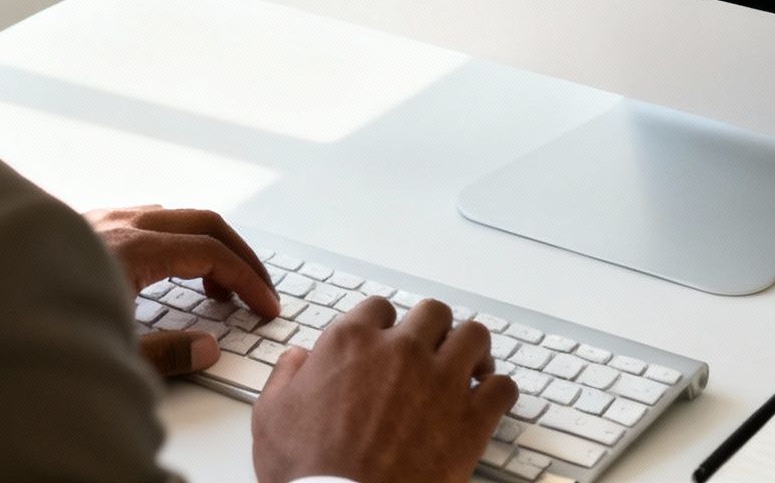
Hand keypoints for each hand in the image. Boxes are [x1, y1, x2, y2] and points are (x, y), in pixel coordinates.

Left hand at [86, 205, 281, 377]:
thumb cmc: (43, 329)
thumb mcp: (110, 350)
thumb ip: (164, 354)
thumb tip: (208, 349)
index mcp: (132, 248)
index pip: (211, 253)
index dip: (246, 280)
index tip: (265, 307)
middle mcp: (121, 224)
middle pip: (203, 223)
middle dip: (240, 257)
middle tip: (259, 292)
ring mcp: (104, 220)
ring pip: (177, 219)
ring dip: (208, 247)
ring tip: (219, 293)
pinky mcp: (90, 227)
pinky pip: (150, 222)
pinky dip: (178, 243)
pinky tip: (175, 274)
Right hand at [251, 297, 515, 482]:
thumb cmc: (309, 472)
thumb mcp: (271, 417)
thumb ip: (284, 377)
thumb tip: (298, 360)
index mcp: (351, 343)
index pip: (379, 308)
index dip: (385, 326)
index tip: (387, 342)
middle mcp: (400, 351)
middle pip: (433, 313)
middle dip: (434, 330)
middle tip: (432, 351)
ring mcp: (440, 381)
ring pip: (475, 337)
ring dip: (473, 350)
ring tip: (470, 366)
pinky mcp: (471, 418)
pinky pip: (503, 387)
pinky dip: (499, 391)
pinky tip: (490, 400)